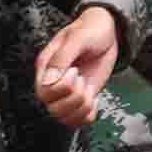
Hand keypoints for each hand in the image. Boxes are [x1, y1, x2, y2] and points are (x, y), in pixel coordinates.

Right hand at [32, 7, 123, 126]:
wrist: (107, 33)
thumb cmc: (90, 31)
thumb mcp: (77, 39)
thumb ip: (62, 58)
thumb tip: (48, 81)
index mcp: (46, 66)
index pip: (43, 92)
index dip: (62, 88)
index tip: (75, 71)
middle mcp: (53, 82)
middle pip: (53, 109)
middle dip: (75, 98)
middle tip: (83, 80)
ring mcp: (67, 93)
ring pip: (64, 118)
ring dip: (82, 107)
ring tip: (89, 89)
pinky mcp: (81, 99)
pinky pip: (78, 120)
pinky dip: (89, 115)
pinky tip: (94, 99)